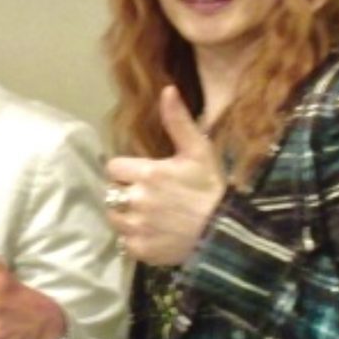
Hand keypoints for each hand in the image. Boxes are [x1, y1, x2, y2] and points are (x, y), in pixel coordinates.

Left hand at [106, 86, 226, 265]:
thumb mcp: (198, 150)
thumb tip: (167, 89)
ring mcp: (137, 226)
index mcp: (147, 173)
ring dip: (126, 215)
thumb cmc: (212, 188)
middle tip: (149, 196)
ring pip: (114, 217)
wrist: (227, 233)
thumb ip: (178, 121)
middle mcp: (136, 199)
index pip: (114, 167)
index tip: (143, 175)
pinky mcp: (140, 249)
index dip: (126, 170)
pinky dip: (135, 238)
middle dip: (125, 191)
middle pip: (111, 192)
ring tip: (149, 215)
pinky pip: (125, 241)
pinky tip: (154, 233)